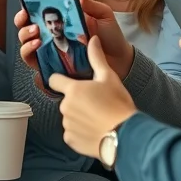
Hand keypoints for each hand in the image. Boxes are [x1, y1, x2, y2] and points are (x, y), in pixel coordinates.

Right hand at [15, 0, 134, 90]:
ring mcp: (48, 45)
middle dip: (21, 13)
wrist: (118, 61)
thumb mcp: (104, 15)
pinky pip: (31, 58)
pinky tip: (37, 44)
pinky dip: (28, 50)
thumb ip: (92, 5)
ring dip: (24, 31)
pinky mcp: (48, 63)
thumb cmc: (109, 37)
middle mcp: (52, 28)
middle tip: (26, 11)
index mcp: (63, 13)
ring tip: (35, 30)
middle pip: (27, 18)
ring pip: (24, 37)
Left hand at [49, 37, 136, 158]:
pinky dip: (79, 132)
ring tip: (97, 118)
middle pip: (65, 99)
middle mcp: (65, 106)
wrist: (126, 135)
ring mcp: (67, 125)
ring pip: (69, 117)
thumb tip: (92, 39)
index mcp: (72, 89)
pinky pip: (71, 133)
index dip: (61, 80)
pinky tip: (94, 131)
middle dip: (76, 100)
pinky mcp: (70, 141)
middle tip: (95, 103)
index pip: (54, 80)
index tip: (71, 83)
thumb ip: (96, 58)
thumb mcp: (109, 77)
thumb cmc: (118, 104)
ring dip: (78, 116)